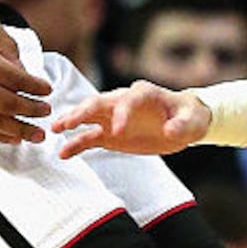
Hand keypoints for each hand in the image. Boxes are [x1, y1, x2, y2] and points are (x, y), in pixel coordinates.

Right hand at [0, 9, 51, 144]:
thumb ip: (5, 45)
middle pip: (3, 102)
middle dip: (29, 110)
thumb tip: (23, 74)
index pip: (11, 76)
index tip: (47, 89)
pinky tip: (13, 137)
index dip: (33, 86)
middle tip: (46, 111)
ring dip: (16, 130)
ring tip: (37, 134)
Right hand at [53, 80, 209, 157]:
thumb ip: (182, 125)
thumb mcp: (192, 121)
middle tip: (66, 123)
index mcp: (143, 94)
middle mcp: (123, 102)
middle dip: (82, 112)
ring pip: (88, 117)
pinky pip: (89, 137)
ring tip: (54, 130)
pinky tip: (63, 153)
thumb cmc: (189, 117)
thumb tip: (169, 130)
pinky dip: (76, 144)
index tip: (118, 132)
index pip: (127, 100)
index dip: (122, 114)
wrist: (184, 123)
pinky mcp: (110, 134)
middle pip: (98, 103)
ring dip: (71, 122)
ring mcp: (113, 118)